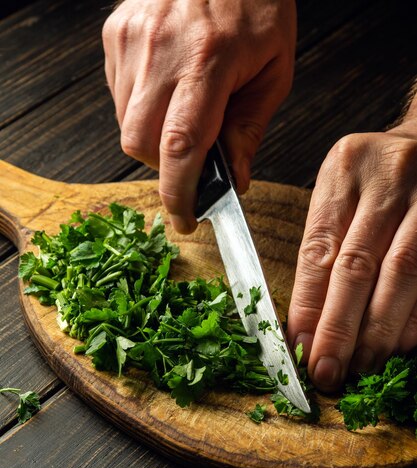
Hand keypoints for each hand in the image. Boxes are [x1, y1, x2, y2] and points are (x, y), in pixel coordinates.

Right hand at [102, 0, 295, 231]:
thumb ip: (250, 129)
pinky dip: (141, 108)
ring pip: (126, 124)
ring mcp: (132, 40)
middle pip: (140, 144)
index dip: (178, 193)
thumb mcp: (274, 69)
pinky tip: (166, 87)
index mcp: (209, 61)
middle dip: (164, 166)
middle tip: (191, 155)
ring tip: (183, 108)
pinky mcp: (116, 33)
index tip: (184, 219)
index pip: (181, 146)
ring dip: (153, 136)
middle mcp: (162, 50)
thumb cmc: (257, 5)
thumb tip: (235, 181)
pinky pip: (119, 96)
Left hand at [287, 118, 416, 392]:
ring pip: (403, 274)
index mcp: (344, 173)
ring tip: (363, 366)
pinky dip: (414, 317)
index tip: (301, 348)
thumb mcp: (339, 192)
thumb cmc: (374, 177)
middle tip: (329, 371)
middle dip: (341, 328)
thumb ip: (324, 246)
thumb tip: (307, 323)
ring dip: (380, 330)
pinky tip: (400, 345)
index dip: (309, 306)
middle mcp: (388, 180)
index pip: (319, 250)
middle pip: (359, 266)